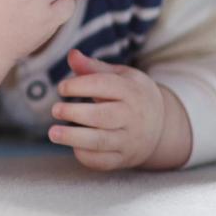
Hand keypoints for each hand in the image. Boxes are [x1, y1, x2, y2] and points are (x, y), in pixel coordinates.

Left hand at [48, 49, 165, 170]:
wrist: (162, 125)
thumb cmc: (131, 94)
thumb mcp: (120, 76)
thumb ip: (93, 67)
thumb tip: (72, 55)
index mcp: (131, 91)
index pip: (104, 86)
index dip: (80, 85)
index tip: (61, 87)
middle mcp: (132, 117)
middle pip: (102, 116)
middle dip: (75, 113)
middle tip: (55, 109)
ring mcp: (129, 140)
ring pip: (100, 141)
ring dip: (74, 138)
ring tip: (53, 133)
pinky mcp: (124, 159)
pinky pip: (103, 161)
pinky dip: (86, 156)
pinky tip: (73, 146)